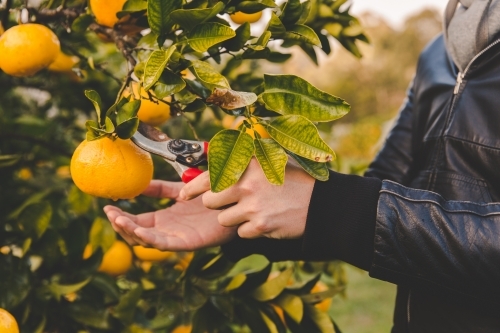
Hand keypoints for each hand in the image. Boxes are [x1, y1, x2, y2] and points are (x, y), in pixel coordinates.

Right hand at [103, 180, 236, 250]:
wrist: (232, 199)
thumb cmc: (210, 195)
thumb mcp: (179, 188)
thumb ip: (159, 188)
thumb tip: (138, 185)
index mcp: (164, 218)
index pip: (136, 221)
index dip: (120, 216)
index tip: (106, 207)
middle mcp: (167, 230)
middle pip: (137, 234)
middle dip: (121, 226)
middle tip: (110, 214)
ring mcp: (177, 237)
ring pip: (147, 241)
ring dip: (131, 232)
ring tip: (119, 220)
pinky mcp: (188, 243)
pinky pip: (166, 244)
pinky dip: (151, 240)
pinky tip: (139, 231)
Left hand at [180, 158, 314, 238]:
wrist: (321, 203)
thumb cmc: (296, 180)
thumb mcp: (271, 161)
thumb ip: (243, 163)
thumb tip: (212, 165)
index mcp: (248, 165)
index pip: (208, 175)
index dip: (191, 187)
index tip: (183, 194)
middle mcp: (247, 183)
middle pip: (210, 201)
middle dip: (215, 205)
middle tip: (230, 203)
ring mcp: (253, 206)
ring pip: (224, 220)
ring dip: (234, 219)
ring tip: (255, 211)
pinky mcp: (260, 226)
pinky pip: (241, 233)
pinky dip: (250, 230)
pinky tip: (265, 221)